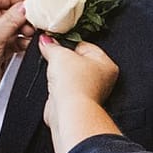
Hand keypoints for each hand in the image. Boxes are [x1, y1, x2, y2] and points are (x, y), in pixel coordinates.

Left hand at [0, 0, 32, 116]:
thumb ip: (10, 20)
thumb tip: (24, 8)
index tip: (29, 0)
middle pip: (4, 12)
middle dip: (20, 15)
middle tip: (33, 18)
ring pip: (10, 27)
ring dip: (22, 29)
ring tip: (30, 32)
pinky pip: (12, 40)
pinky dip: (21, 41)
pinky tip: (27, 43)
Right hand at [40, 36, 120, 152]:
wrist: (69, 111)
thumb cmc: (75, 85)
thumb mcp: (60, 55)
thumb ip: (52, 46)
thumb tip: (46, 41)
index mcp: (106, 64)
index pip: (85, 45)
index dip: (68, 43)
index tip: (55, 42)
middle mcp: (101, 78)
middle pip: (76, 60)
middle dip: (63, 59)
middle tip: (54, 58)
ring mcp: (88, 90)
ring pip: (69, 75)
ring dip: (59, 74)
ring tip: (55, 75)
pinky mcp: (75, 101)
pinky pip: (63, 87)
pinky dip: (56, 86)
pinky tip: (53, 85)